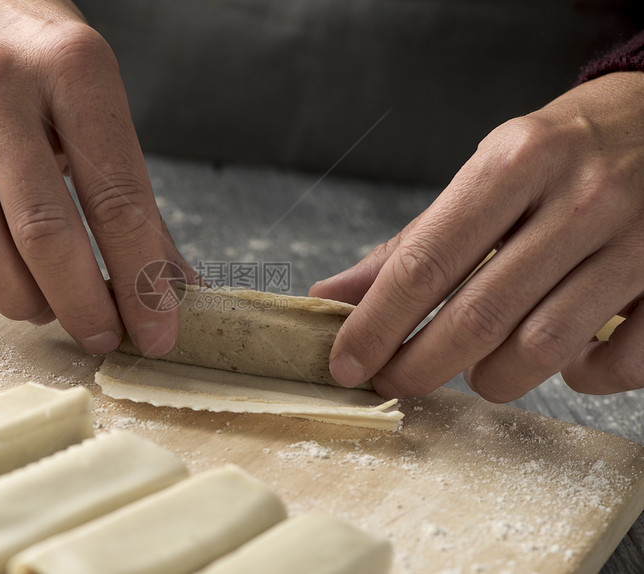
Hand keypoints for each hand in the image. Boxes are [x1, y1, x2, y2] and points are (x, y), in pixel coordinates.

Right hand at [0, 0, 190, 356]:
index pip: (118, 199)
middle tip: (102, 336)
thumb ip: (129, 191)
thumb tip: (173, 283)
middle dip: (83, 306)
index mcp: (73, 69)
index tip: (158, 333)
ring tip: (46, 304)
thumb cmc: (30, 52)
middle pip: (44, 233)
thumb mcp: (94, 97)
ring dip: (21, 299)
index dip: (143, 280)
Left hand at [310, 71, 643, 401]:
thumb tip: (332, 294)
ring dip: (492, 378)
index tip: (345, 363)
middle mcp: (577, 199)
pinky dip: (580, 379)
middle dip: (418, 367)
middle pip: (477, 318)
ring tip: (475, 368)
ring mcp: (636, 241)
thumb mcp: (485, 173)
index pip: (425, 263)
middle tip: (393, 382)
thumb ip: (414, 241)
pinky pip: (618, 363)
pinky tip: (561, 362)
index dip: (376, 325)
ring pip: (542, 349)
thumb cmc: (560, 153)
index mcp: (514, 163)